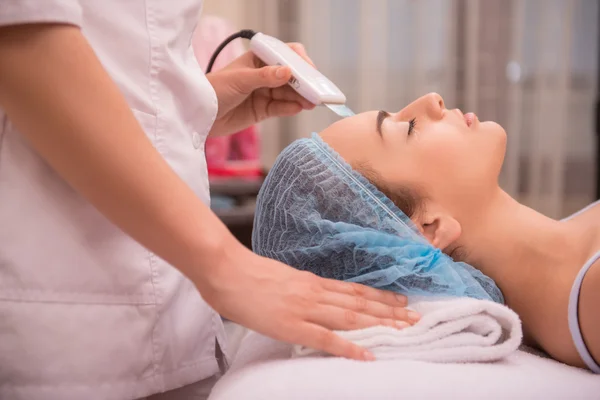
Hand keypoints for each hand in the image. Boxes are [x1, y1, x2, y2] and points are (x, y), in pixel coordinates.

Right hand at [195, 242, 419, 360]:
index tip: (402, 302)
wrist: (225, 270)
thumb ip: (300, 287)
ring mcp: (305, 308)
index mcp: (312, 281)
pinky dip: (349, 347)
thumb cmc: (247, 273)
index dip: (381, 298)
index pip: (355, 291)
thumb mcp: (280, 277)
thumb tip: (312, 295)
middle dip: (391, 312)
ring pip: (352, 318)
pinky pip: (326, 338)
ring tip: (405, 331)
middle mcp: (315, 292)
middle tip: (417, 318)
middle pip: (361, 303)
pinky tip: (367, 355)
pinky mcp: (292, 325)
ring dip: (380, 325)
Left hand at [206, 42, 315, 135]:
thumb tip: (287, 72)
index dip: (299, 61)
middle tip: (316, 90)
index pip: (285, 54)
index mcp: (258, 59)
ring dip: (301, 97)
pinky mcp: (263, 110)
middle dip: (304, 82)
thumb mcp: (240, 80)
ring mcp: (265, 92)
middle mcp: (264, 74)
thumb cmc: (214, 89)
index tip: (309, 71)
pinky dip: (291, 108)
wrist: (200, 115)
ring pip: (288, 93)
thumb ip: (264, 77)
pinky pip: (281, 108)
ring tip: (312, 103)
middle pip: (291, 76)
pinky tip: (299, 108)